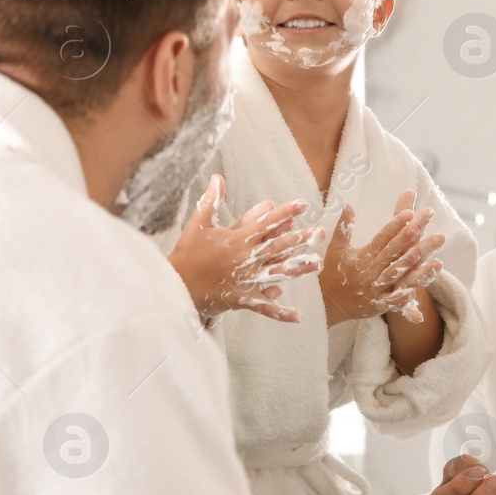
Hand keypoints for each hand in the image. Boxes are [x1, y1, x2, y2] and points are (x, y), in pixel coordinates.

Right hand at [168, 175, 326, 323]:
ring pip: (277, 273)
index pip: (266, 222)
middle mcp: (246, 258)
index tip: (303, 205)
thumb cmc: (186, 254)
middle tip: (320, 232)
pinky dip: (280, 312)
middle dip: (301, 239)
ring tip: (318, 264)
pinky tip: (298, 316)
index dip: (285, 212)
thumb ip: (211, 201)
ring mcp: (246, 280)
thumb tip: (217, 177)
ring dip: (299, 269)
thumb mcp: (198, 224)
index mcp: (237, 239)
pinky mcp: (242, 299)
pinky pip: (264, 307)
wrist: (175, 285)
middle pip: (278, 246)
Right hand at [317, 189, 445, 326]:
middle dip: (406, 238)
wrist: (324, 302)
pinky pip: (390, 301)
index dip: (394, 225)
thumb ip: (345, 226)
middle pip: (391, 252)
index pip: (382, 237)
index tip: (408, 213)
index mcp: (363, 255)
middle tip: (420, 225)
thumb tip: (348, 204)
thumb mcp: (336, 247)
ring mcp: (374, 288)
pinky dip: (400, 299)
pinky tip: (413, 292)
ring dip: (410, 264)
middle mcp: (370, 270)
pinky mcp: (377, 304)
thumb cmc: (331, 272)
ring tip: (424, 252)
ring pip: (395, 274)